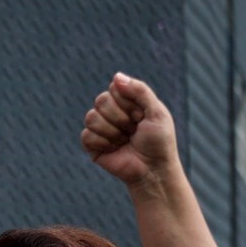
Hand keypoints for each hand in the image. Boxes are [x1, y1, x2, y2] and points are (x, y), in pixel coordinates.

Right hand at [81, 73, 182, 189]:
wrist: (152, 170)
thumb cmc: (159, 141)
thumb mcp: (157, 112)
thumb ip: (140, 90)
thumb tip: (116, 76)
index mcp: (127, 102)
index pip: (115, 88)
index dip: (128, 102)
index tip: (142, 116)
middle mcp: (112, 112)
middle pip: (101, 101)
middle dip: (120, 118)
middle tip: (133, 130)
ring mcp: (100, 128)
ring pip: (91, 117)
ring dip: (112, 132)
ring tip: (124, 141)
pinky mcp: (91, 144)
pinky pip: (86, 135)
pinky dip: (103, 144)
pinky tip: (114, 149)